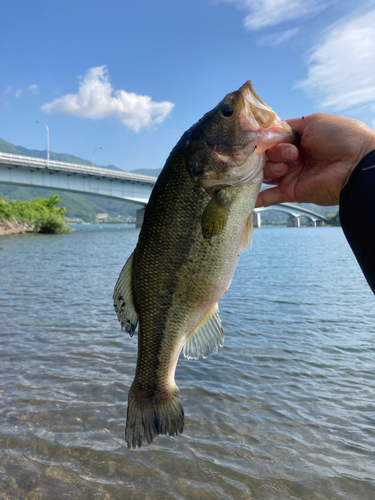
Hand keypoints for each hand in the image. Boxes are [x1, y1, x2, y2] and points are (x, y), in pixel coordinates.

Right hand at [256, 113, 374, 206]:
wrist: (355, 163)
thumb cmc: (339, 138)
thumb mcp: (313, 122)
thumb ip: (289, 126)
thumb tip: (269, 131)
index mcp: (299, 139)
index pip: (273, 139)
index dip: (267, 138)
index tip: (263, 138)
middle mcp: (293, 157)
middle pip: (267, 155)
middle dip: (274, 152)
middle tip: (290, 153)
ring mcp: (292, 175)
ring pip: (267, 172)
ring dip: (272, 168)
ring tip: (288, 166)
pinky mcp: (292, 191)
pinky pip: (271, 196)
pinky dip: (258, 199)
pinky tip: (246, 198)